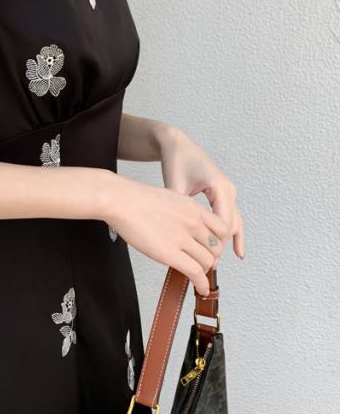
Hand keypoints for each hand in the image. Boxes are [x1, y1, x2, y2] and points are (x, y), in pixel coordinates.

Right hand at [102, 174, 229, 295]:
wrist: (121, 200)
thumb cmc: (135, 198)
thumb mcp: (169, 199)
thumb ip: (181, 213)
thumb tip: (180, 224)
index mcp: (194, 208)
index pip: (222, 229)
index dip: (219, 242)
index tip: (211, 249)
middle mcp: (193, 222)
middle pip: (217, 248)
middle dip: (212, 258)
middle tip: (202, 264)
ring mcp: (183, 238)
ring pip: (208, 262)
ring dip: (204, 272)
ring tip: (198, 277)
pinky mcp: (170, 253)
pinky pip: (196, 273)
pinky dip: (201, 284)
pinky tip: (200, 288)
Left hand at [157, 127, 243, 261]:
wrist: (178, 145)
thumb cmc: (176, 161)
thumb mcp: (175, 187)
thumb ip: (179, 211)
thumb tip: (178, 236)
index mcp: (220, 188)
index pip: (223, 224)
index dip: (215, 244)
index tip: (203, 259)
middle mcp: (229, 191)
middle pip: (230, 227)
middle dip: (219, 247)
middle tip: (207, 268)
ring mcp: (228, 193)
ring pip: (233, 224)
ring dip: (226, 243)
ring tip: (216, 265)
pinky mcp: (222, 195)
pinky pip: (231, 218)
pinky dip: (234, 235)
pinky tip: (237, 253)